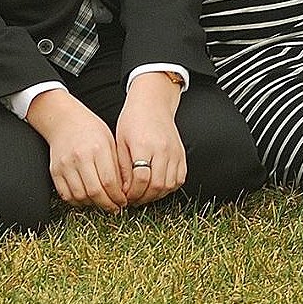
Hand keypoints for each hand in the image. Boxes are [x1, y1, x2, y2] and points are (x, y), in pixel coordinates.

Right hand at [25, 90, 126, 210]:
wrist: (64, 120)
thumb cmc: (91, 130)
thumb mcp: (110, 142)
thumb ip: (117, 167)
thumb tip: (124, 191)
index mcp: (97, 148)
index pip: (109, 181)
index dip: (118, 197)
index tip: (123, 202)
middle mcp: (80, 157)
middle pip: (95, 192)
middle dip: (107, 205)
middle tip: (114, 207)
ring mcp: (65, 165)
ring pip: (80, 196)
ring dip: (93, 204)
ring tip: (100, 202)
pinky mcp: (55, 171)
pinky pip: (66, 195)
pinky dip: (77, 201)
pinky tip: (86, 198)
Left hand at [114, 73, 186, 206]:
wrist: (153, 103)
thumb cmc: (133, 120)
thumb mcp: (120, 141)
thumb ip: (123, 166)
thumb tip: (123, 190)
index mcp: (143, 144)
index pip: (141, 179)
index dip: (132, 193)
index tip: (124, 196)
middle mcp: (162, 149)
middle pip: (157, 185)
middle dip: (143, 197)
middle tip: (132, 200)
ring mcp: (175, 152)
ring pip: (169, 185)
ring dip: (156, 195)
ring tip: (143, 195)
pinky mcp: (182, 155)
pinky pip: (179, 179)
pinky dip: (168, 188)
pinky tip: (156, 187)